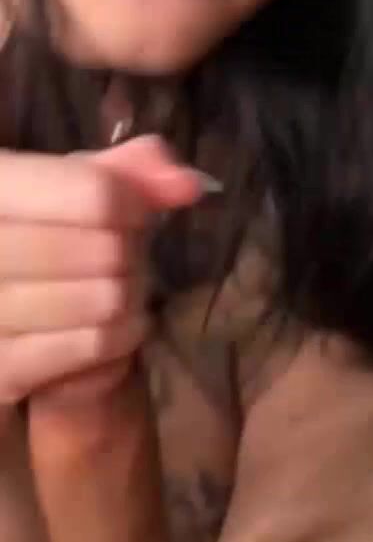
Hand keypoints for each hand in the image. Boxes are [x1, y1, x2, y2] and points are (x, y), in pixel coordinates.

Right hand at [0, 135, 202, 406]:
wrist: (13, 315)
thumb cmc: (45, 237)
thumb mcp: (75, 187)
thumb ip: (129, 172)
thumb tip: (186, 184)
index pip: (94, 194)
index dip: (133, 203)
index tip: (136, 211)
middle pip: (106, 250)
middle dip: (130, 254)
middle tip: (119, 258)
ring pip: (105, 301)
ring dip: (128, 297)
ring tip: (112, 290)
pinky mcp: (3, 370)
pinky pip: (96, 344)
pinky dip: (121, 336)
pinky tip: (107, 325)